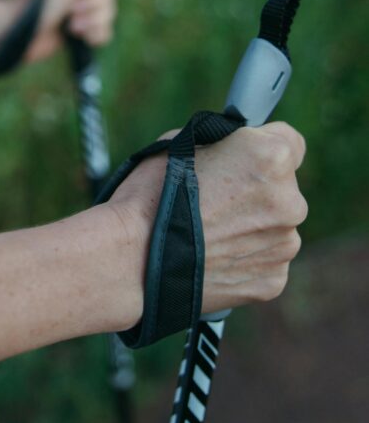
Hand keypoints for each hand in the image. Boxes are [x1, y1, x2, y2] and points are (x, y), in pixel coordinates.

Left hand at [16, 0, 128, 62]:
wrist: (17, 34)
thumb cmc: (36, 4)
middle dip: (93, 8)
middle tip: (71, 10)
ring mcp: (82, 9)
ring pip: (109, 16)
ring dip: (92, 24)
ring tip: (71, 27)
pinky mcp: (81, 30)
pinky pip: (105, 33)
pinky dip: (95, 36)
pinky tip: (79, 37)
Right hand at [106, 121, 307, 327]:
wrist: (131, 258)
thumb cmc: (150, 195)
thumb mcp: (184, 143)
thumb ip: (224, 144)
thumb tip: (234, 149)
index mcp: (271, 158)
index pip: (290, 142)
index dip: (261, 147)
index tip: (242, 159)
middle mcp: (290, 201)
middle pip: (283, 188)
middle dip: (256, 191)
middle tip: (215, 201)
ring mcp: (284, 245)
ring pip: (275, 227)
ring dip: (252, 227)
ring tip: (208, 233)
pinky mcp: (273, 280)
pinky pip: (265, 260)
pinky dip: (245, 259)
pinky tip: (212, 256)